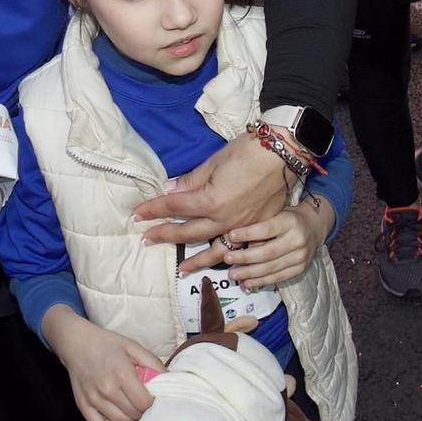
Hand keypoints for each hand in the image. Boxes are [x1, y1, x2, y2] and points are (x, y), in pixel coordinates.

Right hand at [45, 311, 162, 420]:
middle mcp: (107, 389)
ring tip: (130, 405)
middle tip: (141, 400)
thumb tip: (168, 380)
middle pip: (134, 414)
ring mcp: (93, 400)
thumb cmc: (107, 344)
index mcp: (122, 374)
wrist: (76, 343)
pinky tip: (115, 412)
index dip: (153, 402)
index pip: (145, 403)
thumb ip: (152, 363)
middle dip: (143, 410)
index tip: (152, 395)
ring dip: (130, 417)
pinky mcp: (82, 406)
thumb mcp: (133, 347)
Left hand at [134, 131, 289, 246]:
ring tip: (181, 269)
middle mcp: (224, 219)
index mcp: (210, 201)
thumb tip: (169, 190)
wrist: (283, 153)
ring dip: (195, 259)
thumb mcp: (214, 162)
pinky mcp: (258, 226)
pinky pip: (237, 246)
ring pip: (214, 249)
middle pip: (188, 232)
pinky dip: (225, 255)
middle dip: (165, 235)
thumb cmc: (247, 151)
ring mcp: (242, 226)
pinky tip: (220, 261)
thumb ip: (191, 181)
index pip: (174, 207)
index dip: (154, 209)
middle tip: (147, 239)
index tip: (138, 214)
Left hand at [221, 199, 325, 290]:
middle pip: (267, 252)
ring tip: (233, 274)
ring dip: (249, 273)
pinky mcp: (300, 269)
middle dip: (245, 257)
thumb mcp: (276, 213)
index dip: (248, 233)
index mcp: (290, 221)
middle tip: (227, 259)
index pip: (266, 229)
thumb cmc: (287, 217)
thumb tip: (234, 239)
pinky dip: (260, 281)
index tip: (231, 235)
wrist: (313, 226)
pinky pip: (278, 278)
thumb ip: (260, 224)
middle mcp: (297, 240)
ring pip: (271, 268)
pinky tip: (246, 283)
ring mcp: (300, 256)